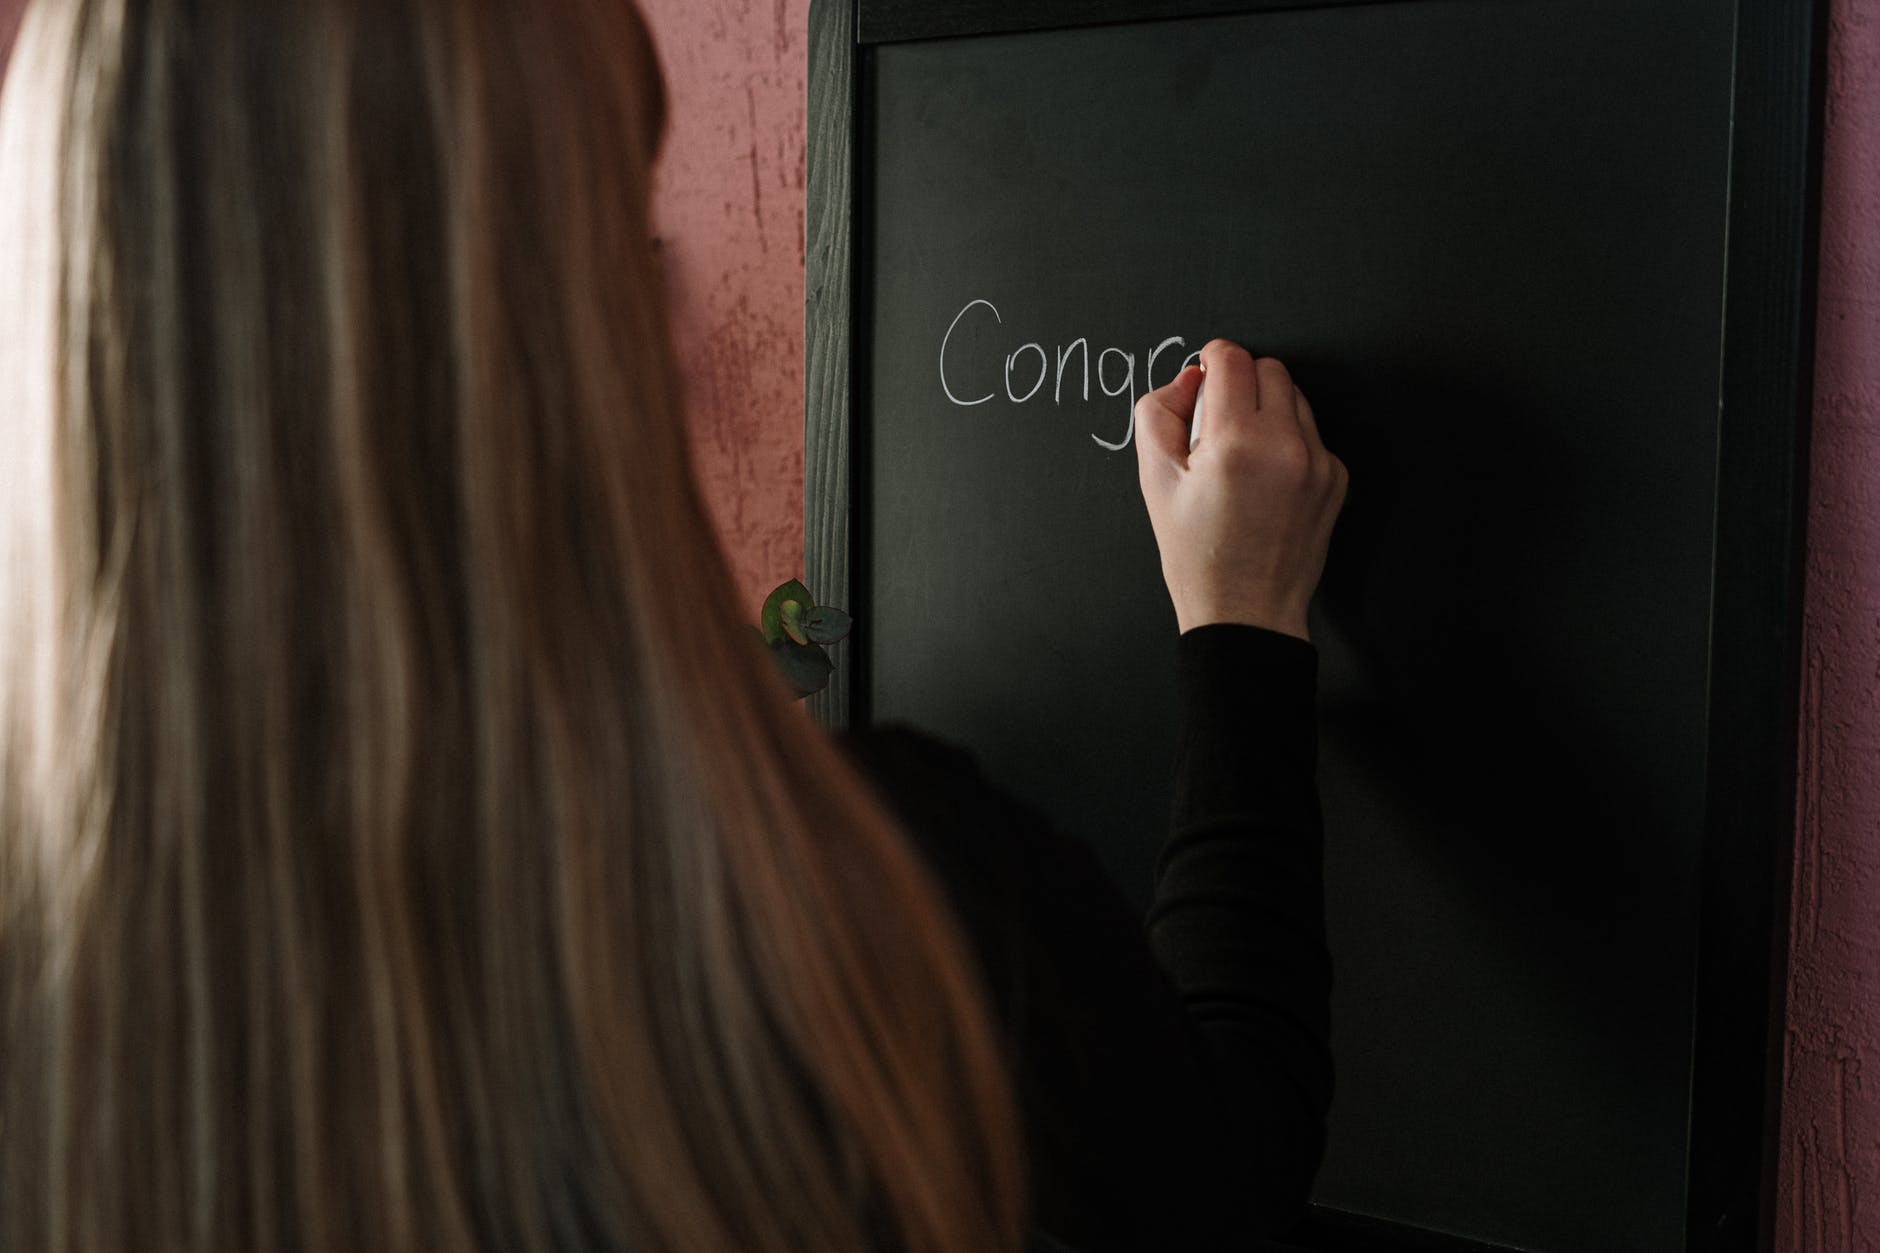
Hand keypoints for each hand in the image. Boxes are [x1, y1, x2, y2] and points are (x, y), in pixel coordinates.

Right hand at [1134, 341, 1346, 639]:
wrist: (1246, 612)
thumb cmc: (1197, 555)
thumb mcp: (1155, 481)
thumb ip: (1160, 413)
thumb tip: (1189, 379)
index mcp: (1237, 442)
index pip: (1232, 359)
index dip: (1210, 358)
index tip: (1202, 372)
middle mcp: (1286, 445)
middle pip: (1269, 369)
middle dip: (1240, 381)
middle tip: (1217, 421)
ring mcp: (1319, 462)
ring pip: (1294, 397)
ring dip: (1267, 409)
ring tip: (1241, 453)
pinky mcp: (1336, 478)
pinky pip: (1311, 433)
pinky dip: (1288, 440)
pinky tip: (1265, 477)